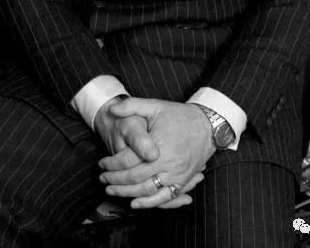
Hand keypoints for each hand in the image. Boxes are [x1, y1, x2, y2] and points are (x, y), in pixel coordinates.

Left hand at [98, 98, 214, 208]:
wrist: (208, 125)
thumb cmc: (179, 115)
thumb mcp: (155, 105)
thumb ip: (132, 106)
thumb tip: (111, 109)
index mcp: (158, 144)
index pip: (128, 160)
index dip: (111, 164)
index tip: (102, 164)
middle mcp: (167, 163)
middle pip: (135, 178)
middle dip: (115, 180)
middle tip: (102, 179)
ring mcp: (176, 174)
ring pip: (147, 190)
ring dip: (127, 193)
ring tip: (112, 191)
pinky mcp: (182, 181)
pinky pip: (164, 198)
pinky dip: (149, 203)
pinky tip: (135, 203)